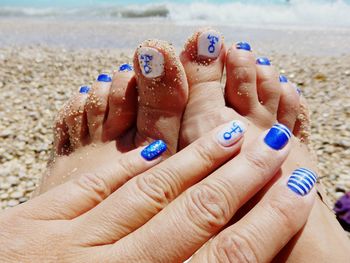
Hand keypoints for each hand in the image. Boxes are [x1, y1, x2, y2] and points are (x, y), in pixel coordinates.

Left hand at [0, 121, 316, 261]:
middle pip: (191, 215)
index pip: (222, 259)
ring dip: (192, 162)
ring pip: (146, 193)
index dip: (266, 222)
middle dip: (240, 179)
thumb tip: (230, 254)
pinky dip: (127, 167)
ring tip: (228, 135)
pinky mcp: (28, 225)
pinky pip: (89, 188)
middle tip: (272, 146)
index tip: (296, 187)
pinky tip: (155, 148)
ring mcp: (60, 245)